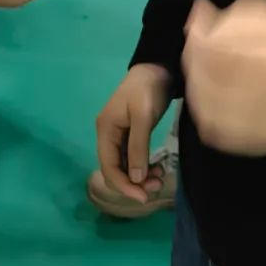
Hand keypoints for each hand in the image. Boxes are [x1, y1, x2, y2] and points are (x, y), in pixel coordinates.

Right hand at [96, 64, 172, 204]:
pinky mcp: (131, 134)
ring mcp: (119, 135)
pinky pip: (133, 158)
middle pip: (115, 169)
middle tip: (156, 186)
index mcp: (105, 130)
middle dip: (133, 182)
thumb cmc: (148, 89)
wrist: (158, 68)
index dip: (124, 185)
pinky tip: (157, 169)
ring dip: (140, 176)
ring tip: (160, 178)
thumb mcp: (143, 117)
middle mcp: (108, 135)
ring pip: (125, 165)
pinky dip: (143, 166)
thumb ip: (138, 147)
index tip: (143, 197)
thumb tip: (135, 179)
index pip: (109, 167)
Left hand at [183, 0, 265, 156]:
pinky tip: (216, 92)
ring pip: (200, 99)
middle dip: (197, 54)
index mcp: (263, 59)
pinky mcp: (244, 142)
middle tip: (208, 43)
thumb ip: (236, 16)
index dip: (198, 33)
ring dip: (199, 77)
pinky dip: (205, 104)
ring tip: (213, 66)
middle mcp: (253, 95)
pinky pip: (208, 125)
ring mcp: (246, 124)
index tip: (201, 23)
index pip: (209, 48)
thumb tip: (200, 13)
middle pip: (200, 73)